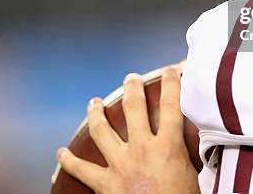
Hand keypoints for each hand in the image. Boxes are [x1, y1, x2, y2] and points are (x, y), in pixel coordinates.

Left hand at [57, 66, 199, 193]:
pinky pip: (82, 169)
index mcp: (167, 147)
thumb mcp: (191, 176)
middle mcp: (141, 149)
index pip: (171, 107)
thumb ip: (185, 156)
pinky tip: (61, 153)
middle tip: (130, 78)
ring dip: (96, 114)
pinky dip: (69, 161)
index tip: (169, 71)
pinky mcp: (105, 183)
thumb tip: (191, 145)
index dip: (171, 84)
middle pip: (133, 108)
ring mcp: (120, 164)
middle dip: (131, 88)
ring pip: (102, 130)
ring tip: (93, 102)